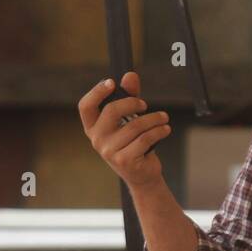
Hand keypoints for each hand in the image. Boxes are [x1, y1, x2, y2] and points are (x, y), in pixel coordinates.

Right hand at [78, 72, 170, 189]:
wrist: (142, 174)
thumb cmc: (133, 143)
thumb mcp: (129, 119)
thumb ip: (129, 96)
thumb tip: (130, 76)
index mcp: (93, 127)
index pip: (85, 106)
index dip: (96, 92)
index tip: (112, 82)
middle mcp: (96, 139)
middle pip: (112, 111)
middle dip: (132, 102)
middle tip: (145, 105)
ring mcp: (109, 151)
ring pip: (135, 125)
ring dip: (154, 119)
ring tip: (164, 118)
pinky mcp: (125, 160)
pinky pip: (145, 138)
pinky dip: (159, 131)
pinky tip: (165, 129)